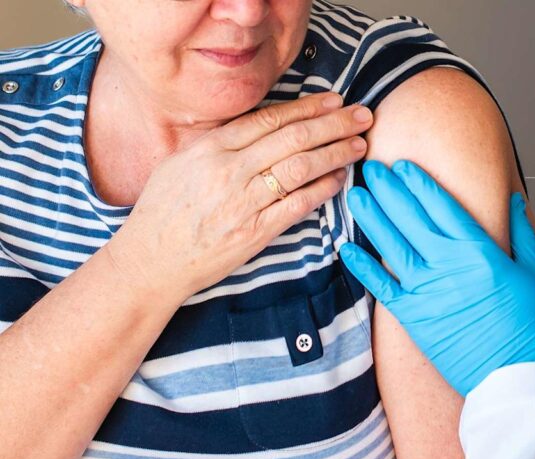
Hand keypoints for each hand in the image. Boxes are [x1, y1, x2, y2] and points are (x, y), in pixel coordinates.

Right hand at [105, 93, 373, 303]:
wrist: (151, 261)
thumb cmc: (164, 210)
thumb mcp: (180, 163)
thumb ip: (219, 143)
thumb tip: (260, 126)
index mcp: (211, 148)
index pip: (270, 119)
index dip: (308, 108)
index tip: (334, 100)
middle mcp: (229, 170)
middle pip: (293, 138)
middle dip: (334, 124)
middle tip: (362, 115)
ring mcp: (243, 202)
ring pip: (301, 168)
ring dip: (336, 153)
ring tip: (359, 144)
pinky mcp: (255, 232)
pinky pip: (297, 205)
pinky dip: (322, 190)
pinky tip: (340, 178)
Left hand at [340, 160, 534, 396]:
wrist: (517, 381)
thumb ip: (523, 235)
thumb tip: (513, 200)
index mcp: (480, 252)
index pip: (442, 205)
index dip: (419, 182)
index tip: (403, 165)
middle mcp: (448, 266)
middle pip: (411, 217)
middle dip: (389, 189)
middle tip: (370, 166)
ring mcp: (427, 292)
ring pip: (391, 245)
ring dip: (372, 217)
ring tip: (355, 194)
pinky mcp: (413, 317)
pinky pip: (381, 287)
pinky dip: (362, 267)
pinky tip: (346, 248)